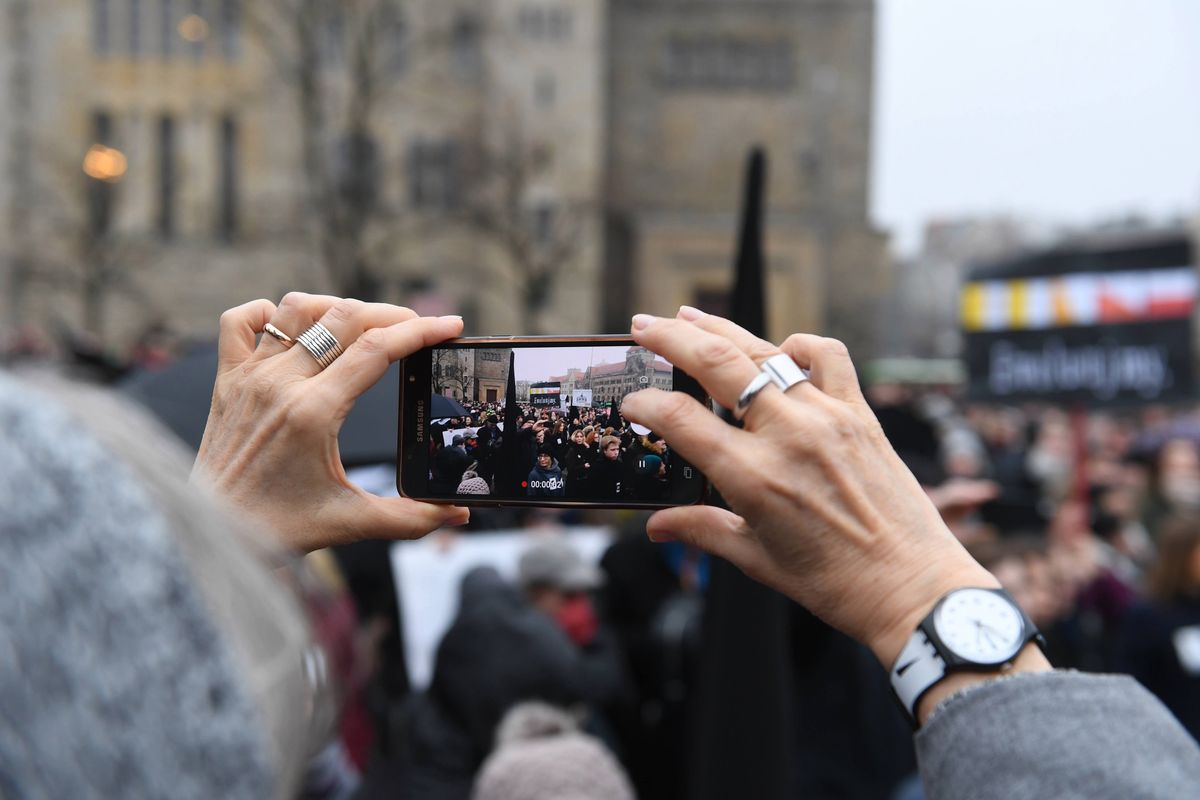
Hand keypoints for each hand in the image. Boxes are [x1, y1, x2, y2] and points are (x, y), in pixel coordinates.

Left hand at [193, 293, 469, 551]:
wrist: (211, 532)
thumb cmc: (277, 528)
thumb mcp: (351, 522)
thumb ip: (410, 518)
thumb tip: (459, 514)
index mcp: (313, 412)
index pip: (376, 350)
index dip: (421, 331)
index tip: (450, 326)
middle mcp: (280, 384)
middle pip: (344, 318)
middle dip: (390, 314)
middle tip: (417, 328)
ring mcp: (250, 377)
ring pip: (296, 309)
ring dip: (337, 307)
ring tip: (364, 324)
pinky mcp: (226, 380)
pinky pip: (239, 323)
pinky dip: (267, 313)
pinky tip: (292, 326)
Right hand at [619, 308, 1000, 669]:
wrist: (911, 586)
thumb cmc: (834, 581)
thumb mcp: (756, 559)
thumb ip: (702, 530)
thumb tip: (657, 526)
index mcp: (753, 477)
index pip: (680, 420)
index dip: (645, 404)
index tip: (630, 402)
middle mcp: (788, 436)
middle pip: (715, 363)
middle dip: (670, 337)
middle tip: (643, 324)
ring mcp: (827, 417)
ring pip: (765, 351)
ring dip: (721, 329)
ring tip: (689, 316)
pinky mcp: (860, 413)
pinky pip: (827, 356)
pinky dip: (799, 344)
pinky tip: (781, 347)